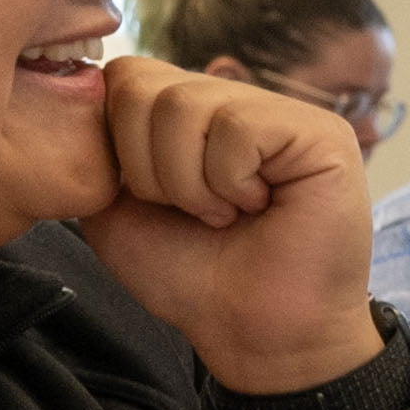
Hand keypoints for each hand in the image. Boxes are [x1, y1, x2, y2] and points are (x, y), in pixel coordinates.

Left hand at [75, 54, 382, 395]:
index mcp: (190, 113)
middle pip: (143, 85)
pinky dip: (230, 182)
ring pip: (185, 104)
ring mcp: (280, 110)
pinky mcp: (319, 132)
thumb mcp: (115, 210)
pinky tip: (260, 207)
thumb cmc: (193, 279)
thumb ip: (100, 147)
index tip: (153, 201)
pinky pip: (236, 127)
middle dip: (148, 169)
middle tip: (195, 213)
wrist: (253, 334)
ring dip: (189, 182)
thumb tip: (90, 93)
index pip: (124, 75)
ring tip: (226, 213)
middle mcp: (235, 99)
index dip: (119, 145)